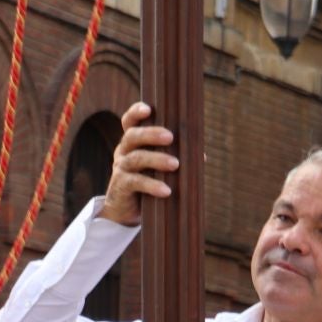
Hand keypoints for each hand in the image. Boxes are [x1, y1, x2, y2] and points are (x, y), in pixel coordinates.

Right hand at [97, 102, 177, 225]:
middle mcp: (123, 151)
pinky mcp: (121, 186)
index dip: (136, 113)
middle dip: (151, 134)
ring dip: (157, 159)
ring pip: (136, 158)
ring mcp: (120, 168)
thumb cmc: (147, 184)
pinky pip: (136, 182)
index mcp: (132, 143)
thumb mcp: (158, 168)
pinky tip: (167, 190)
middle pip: (133, 136)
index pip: (129, 122)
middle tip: (171, 137)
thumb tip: (201, 155)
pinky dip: (152, 185)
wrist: (128, 212)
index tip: (148, 109)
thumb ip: (174, 157)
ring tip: (176, 164)